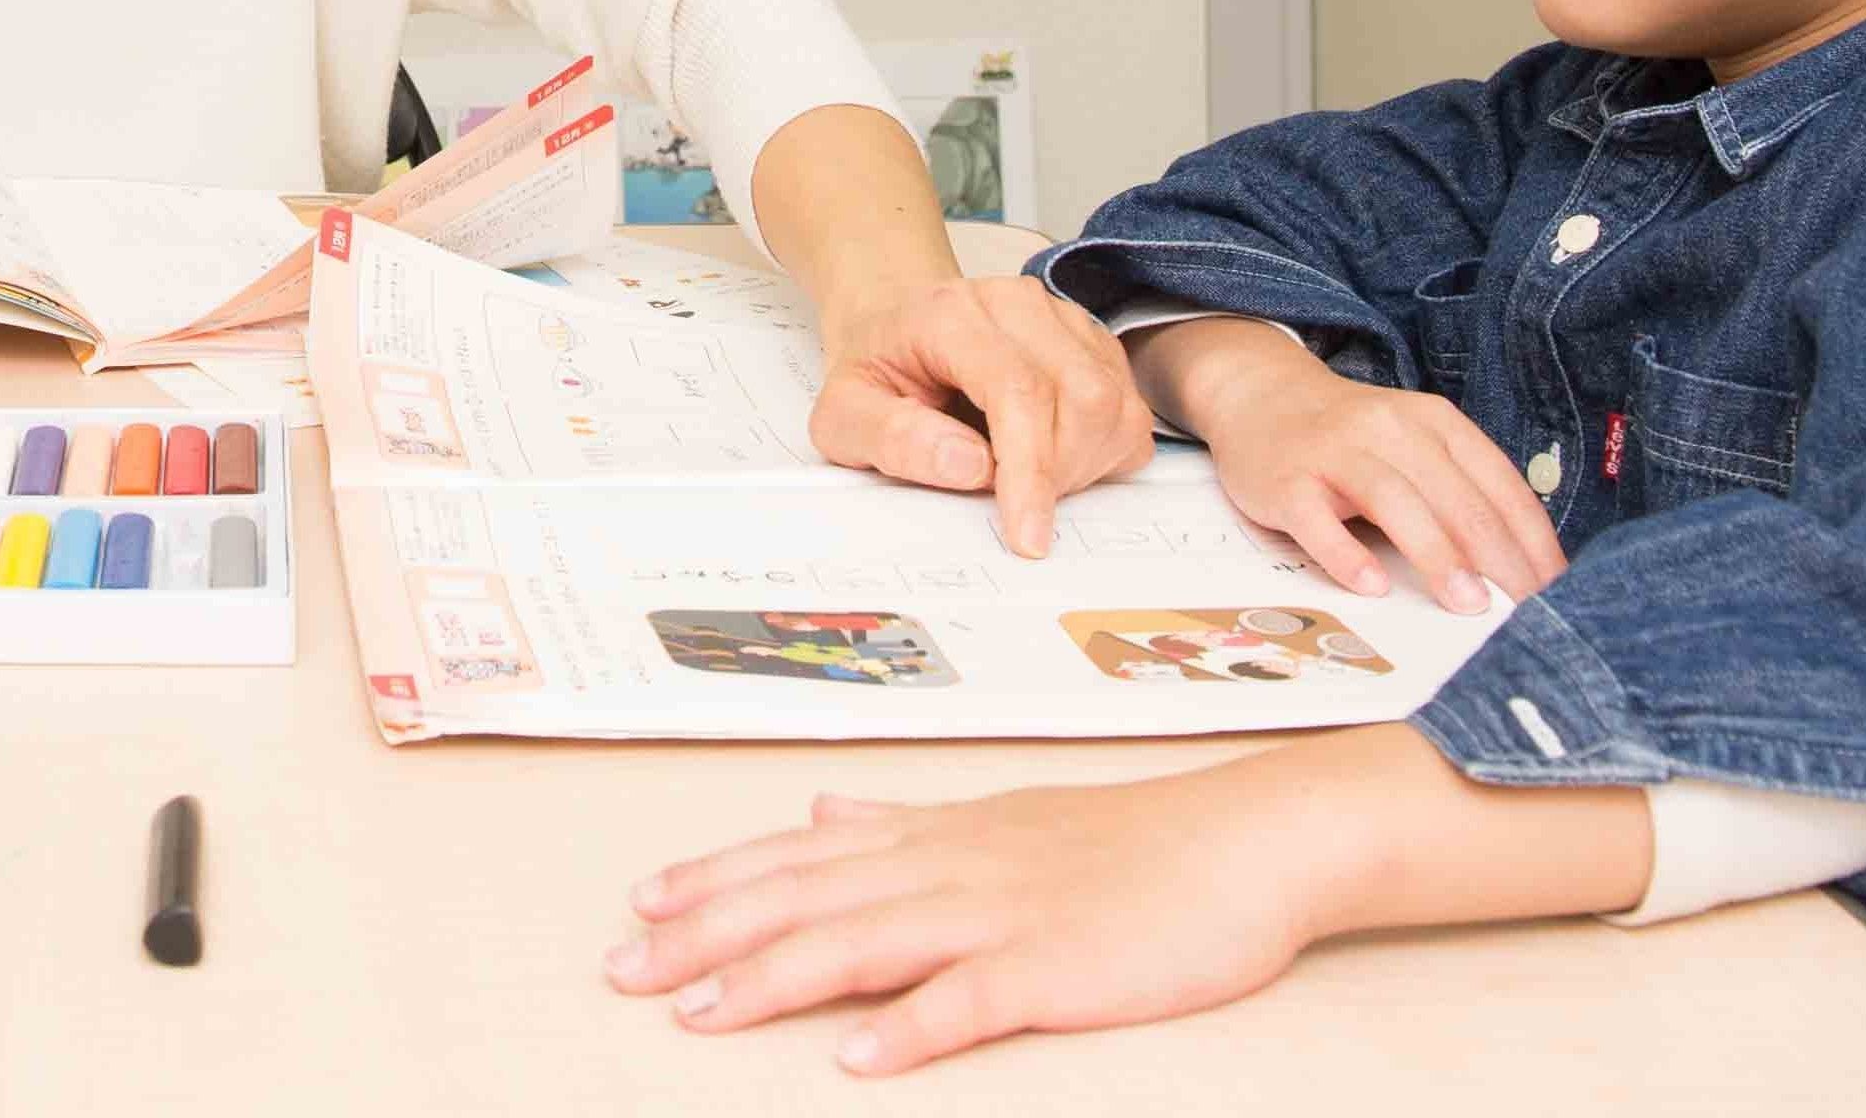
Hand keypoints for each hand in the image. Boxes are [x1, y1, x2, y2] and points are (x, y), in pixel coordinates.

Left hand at [605, 768, 1319, 1070]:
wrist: (1242, 843)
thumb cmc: (1125, 841)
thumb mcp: (997, 817)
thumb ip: (902, 820)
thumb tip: (822, 805)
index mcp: (931, 834)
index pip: (797, 853)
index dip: (714, 878)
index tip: (639, 904)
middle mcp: (946, 865)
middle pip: (803, 898)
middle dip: (705, 934)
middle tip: (622, 968)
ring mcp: (999, 914)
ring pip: (862, 942)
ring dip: (772, 978)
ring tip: (698, 1014)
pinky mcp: (1056, 968)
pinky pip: (969, 1002)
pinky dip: (907, 1030)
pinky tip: (854, 1060)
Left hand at [808, 274, 1152, 556]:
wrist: (898, 329)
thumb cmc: (878, 373)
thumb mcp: (845, 416)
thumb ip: (892, 438)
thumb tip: (968, 466)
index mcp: (952, 314)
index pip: (1016, 389)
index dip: (1030, 471)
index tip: (1027, 534)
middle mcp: (1018, 303)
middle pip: (1081, 398)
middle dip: (1056, 476)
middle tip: (1012, 503)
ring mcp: (1064, 319)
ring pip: (1115, 406)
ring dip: (1082, 468)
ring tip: (1024, 476)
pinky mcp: (1095, 344)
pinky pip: (1131, 412)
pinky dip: (1103, 454)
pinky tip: (1053, 457)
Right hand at [1162, 324, 1562, 614]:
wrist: (1260, 394)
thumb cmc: (1352, 438)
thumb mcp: (1414, 446)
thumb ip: (1458, 495)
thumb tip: (1516, 571)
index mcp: (1434, 422)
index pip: (1499, 484)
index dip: (1532, 541)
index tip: (1555, 591)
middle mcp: (1388, 429)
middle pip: (1454, 496)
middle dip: (1496, 557)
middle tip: (1523, 611)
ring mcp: (1334, 452)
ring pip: (1394, 501)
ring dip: (1436, 555)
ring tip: (1466, 604)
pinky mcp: (1285, 480)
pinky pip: (1317, 520)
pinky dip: (1346, 554)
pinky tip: (1372, 586)